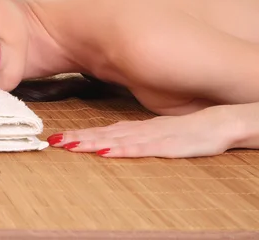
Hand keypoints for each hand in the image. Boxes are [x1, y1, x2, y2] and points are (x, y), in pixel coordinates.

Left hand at [47, 105, 236, 157]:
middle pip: (103, 134)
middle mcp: (139, 130)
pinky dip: (121, 150)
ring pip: (116, 140)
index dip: (80, 133)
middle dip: (77, 137)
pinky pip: (140, 148)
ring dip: (91, 142)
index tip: (59, 137)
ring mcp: (152, 137)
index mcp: (136, 128)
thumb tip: (113, 141)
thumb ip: (137, 136)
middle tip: (53, 141)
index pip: (103, 130)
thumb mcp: (158, 133)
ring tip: (69, 145)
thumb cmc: (189, 129)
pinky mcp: (167, 145)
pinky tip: (105, 152)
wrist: (221, 122)